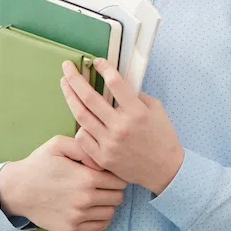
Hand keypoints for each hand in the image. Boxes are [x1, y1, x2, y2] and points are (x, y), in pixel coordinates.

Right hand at [0, 135, 125, 230]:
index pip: (119, 181)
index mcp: (87, 178)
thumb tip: (102, 161)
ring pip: (110, 212)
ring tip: (95, 196)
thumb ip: (85, 147)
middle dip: (113, 189)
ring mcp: (77, 217)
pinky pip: (99, 227)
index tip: (106, 173)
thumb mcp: (59, 144)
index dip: (115, 175)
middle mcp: (85, 200)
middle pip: (118, 197)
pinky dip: (100, 218)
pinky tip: (91, 209)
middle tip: (102, 184)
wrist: (16, 189)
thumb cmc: (39, 164)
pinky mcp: (70, 229)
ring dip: (107, 204)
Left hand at [60, 58, 184, 195]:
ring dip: (70, 97)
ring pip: (81, 116)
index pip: (115, 83)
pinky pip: (82, 137)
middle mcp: (121, 126)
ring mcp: (110, 143)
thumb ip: (136, 95)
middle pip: (89, 98)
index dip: (103, 68)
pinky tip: (80, 116)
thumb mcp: (156, 109)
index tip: (96, 62)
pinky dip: (80, 125)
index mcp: (137, 112)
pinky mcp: (103, 158)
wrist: (164, 169)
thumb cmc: (162, 136)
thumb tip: (116, 82)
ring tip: (65, 85)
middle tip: (66, 67)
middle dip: (74, 79)